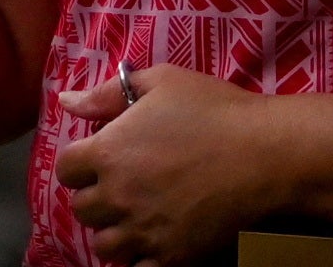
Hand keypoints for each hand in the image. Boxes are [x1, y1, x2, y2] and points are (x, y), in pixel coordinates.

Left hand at [53, 64, 308, 265]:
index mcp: (107, 152)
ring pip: (105, 246)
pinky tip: (154, 241)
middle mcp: (119, 196)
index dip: (79, 164)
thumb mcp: (158, 83)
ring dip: (114, 231)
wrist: (266, 154)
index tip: (99, 159)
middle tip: (121, 187)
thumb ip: (105, 95)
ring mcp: (146, 231)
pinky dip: (141, 259)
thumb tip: (66, 101)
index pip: (65, 170)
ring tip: (135, 217)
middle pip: (83, 209)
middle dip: (96, 197)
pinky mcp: (175, 256)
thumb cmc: (213, 110)